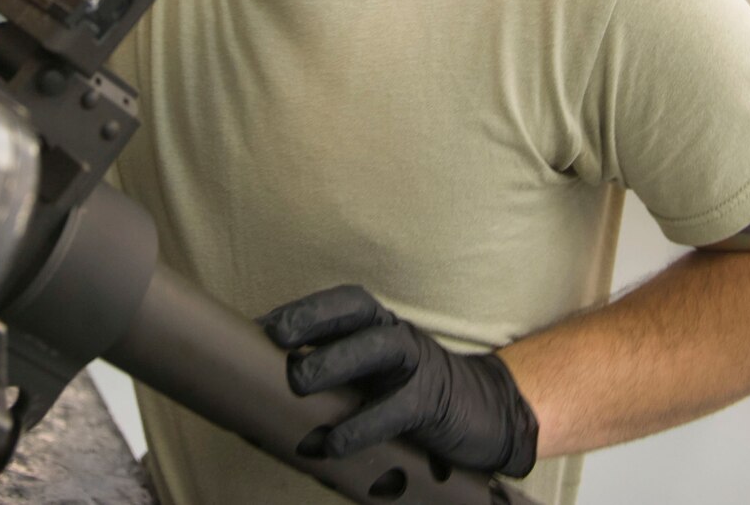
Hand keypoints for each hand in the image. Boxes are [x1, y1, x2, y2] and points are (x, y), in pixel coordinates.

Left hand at [259, 285, 537, 477]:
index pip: (342, 304)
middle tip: (273, 343)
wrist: (488, 411)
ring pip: (375, 350)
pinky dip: (361, 425)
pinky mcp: (432, 403)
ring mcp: (418, 366)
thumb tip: (273, 388)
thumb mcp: (378, 376)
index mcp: (382, 327)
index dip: (302, 310)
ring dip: (334, 362)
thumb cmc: (416, 394)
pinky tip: (333, 444)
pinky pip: (394, 410)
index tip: (260, 327)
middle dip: (312, 322)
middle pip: (356, 316)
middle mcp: (398, 337)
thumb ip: (338, 374)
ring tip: (297, 382)